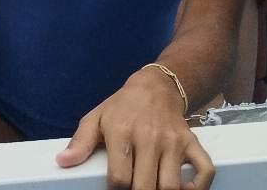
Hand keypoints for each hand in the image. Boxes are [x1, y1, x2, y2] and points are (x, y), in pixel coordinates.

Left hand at [57, 66, 212, 189]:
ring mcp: (173, 141)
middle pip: (145, 186)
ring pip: (171, 185)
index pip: (118, 177)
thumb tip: (62, 162)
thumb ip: (81, 142)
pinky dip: (198, 187)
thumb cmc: (122, 107)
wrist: (156, 86)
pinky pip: (204, 170)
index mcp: (122, 132)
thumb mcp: (96, 118)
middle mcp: (149, 137)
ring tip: (151, 189)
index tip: (114, 189)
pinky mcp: (192, 143)